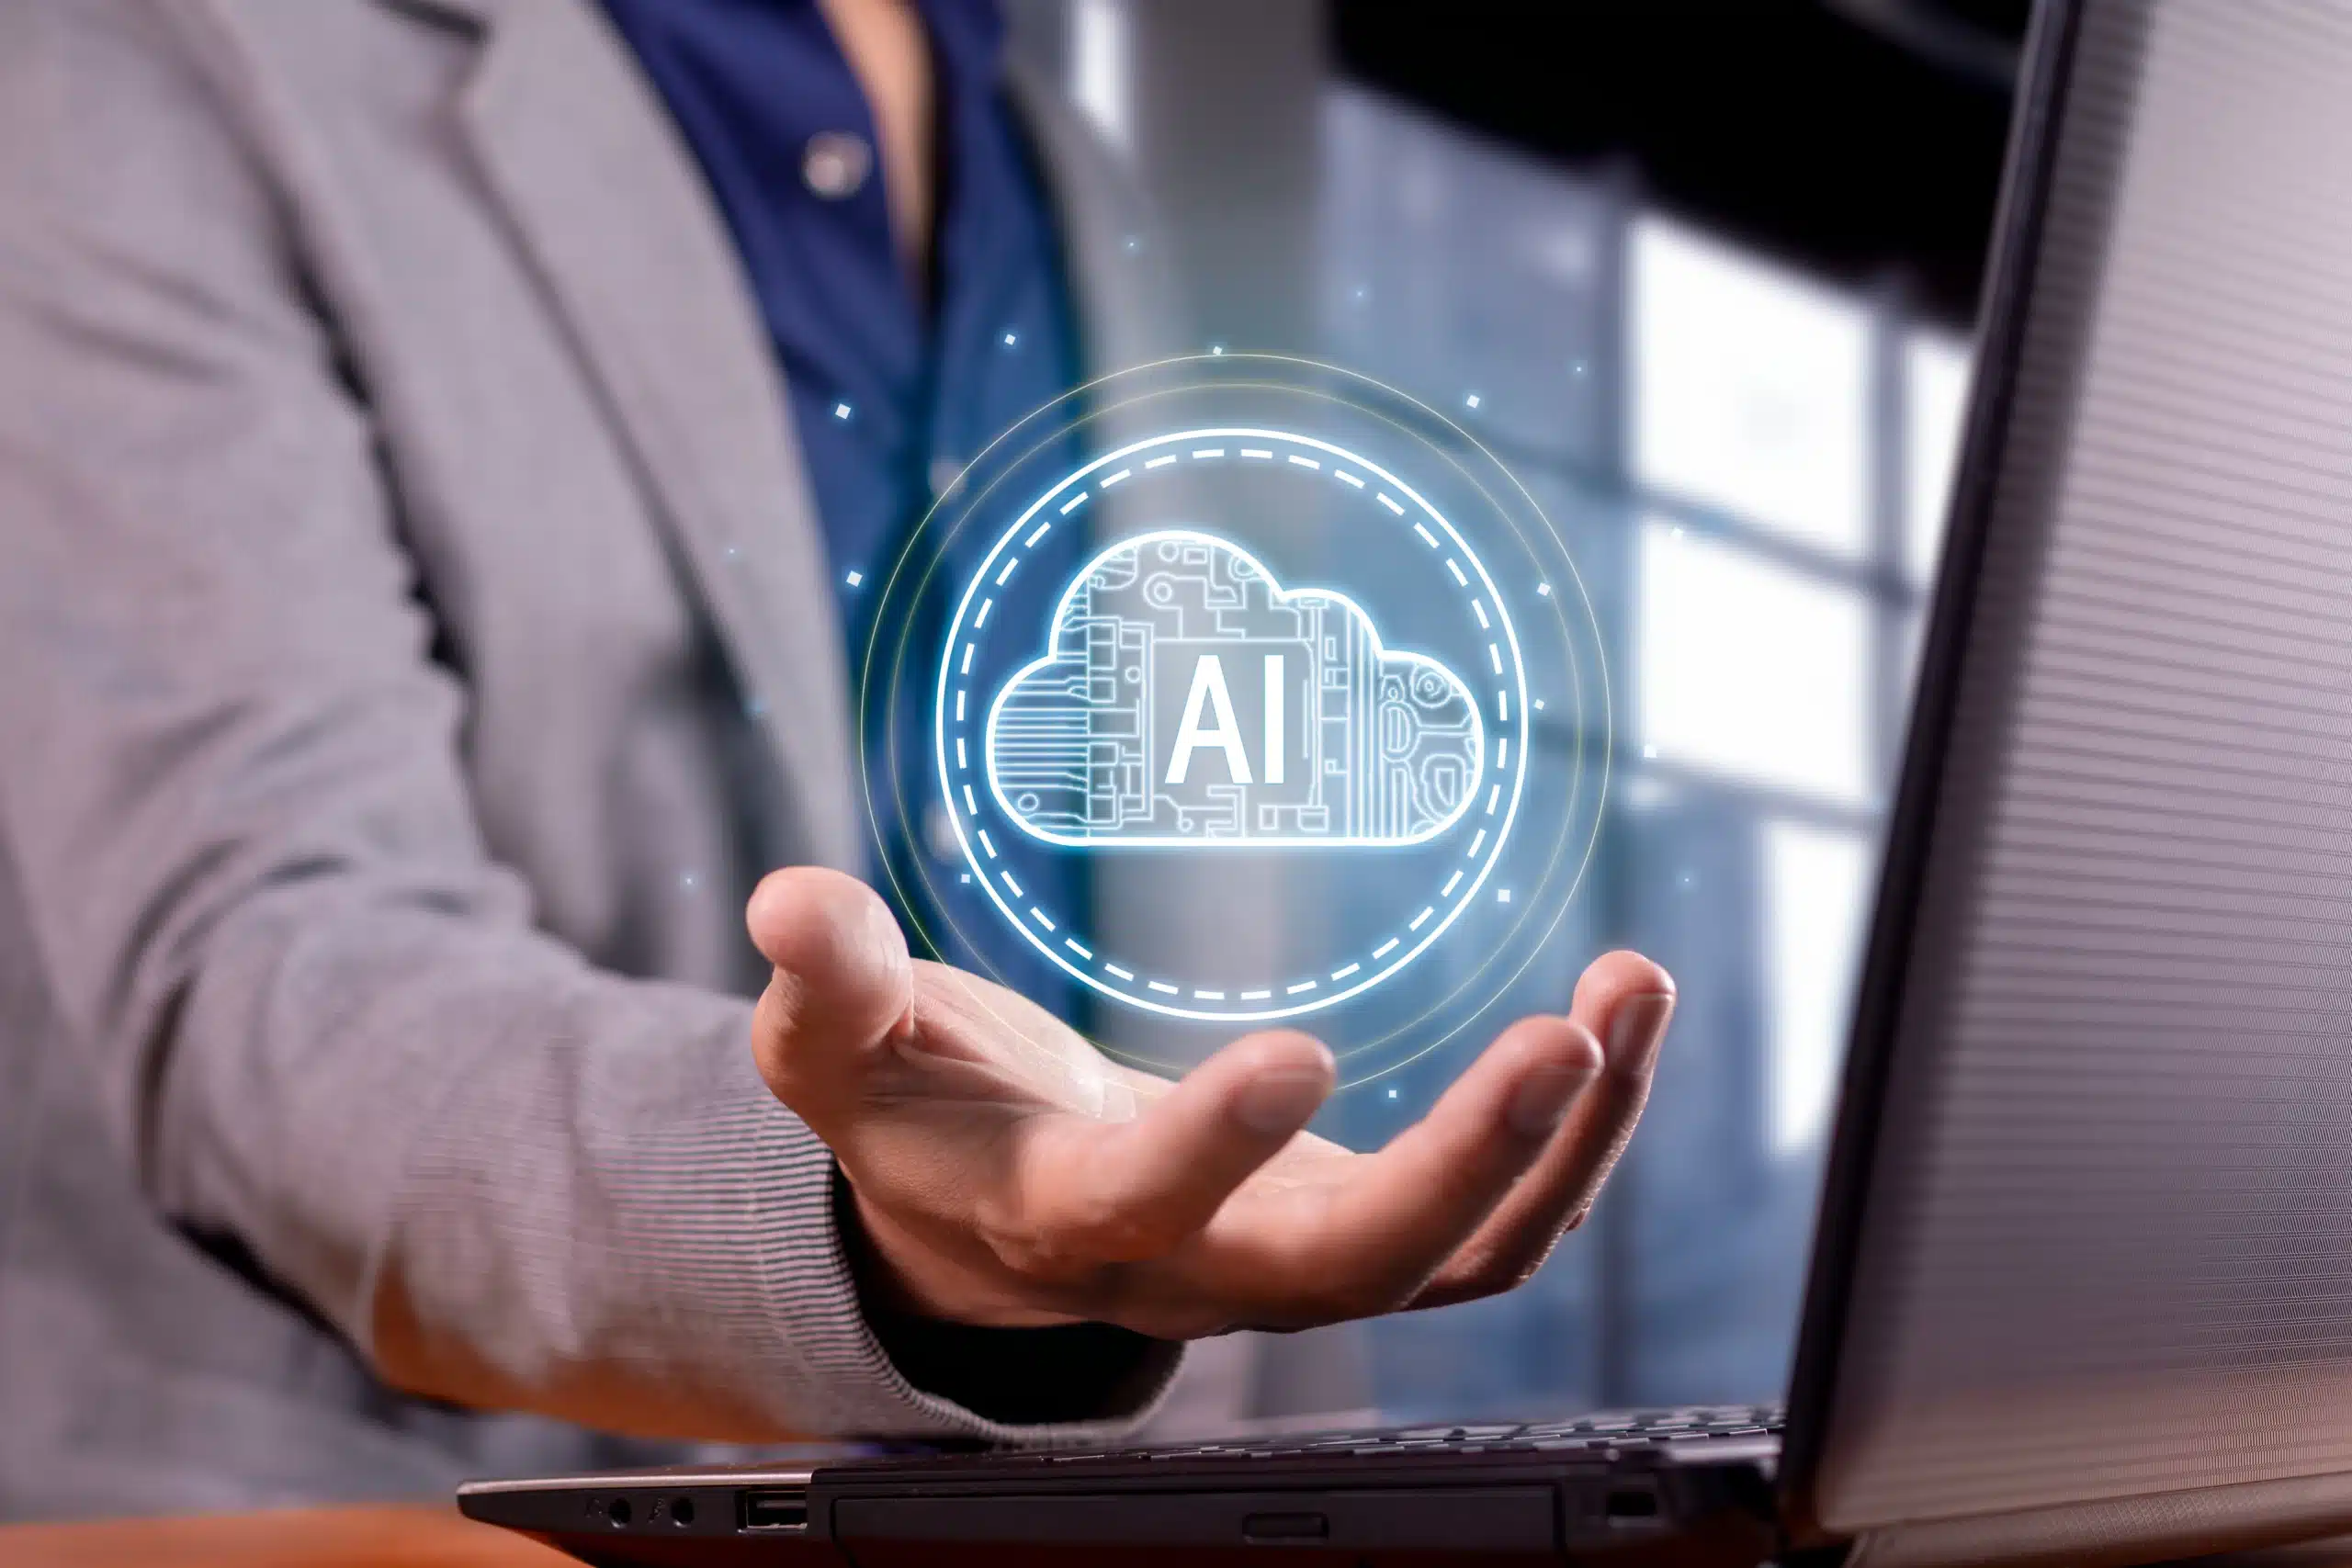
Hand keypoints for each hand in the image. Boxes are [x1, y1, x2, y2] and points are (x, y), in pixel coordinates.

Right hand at [747, 868, 1673, 1337]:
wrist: (989, 1212)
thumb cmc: (913, 1114)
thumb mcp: (836, 1052)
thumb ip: (824, 983)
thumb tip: (793, 902)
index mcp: (1056, 1221)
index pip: (1142, 1210)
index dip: (1215, 1150)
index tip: (1298, 1049)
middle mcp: (1196, 1267)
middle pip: (1356, 1272)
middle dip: (1470, 1163)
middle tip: (1565, 1033)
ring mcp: (1296, 1255)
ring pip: (1466, 1258)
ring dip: (1568, 1142)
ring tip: (1632, 990)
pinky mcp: (1361, 1218)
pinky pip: (1497, 1216)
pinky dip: (1571, 1132)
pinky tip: (1618, 1020)